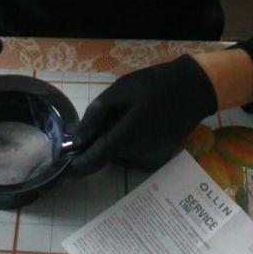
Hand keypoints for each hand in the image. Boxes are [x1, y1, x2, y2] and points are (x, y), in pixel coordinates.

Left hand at [70, 55, 216, 174]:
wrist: (193, 90)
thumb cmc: (154, 86)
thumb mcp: (119, 93)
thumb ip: (95, 118)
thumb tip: (74, 139)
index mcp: (125, 139)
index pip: (91, 163)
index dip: (72, 167)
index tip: (58, 165)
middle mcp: (137, 157)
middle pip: (103, 157)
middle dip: (97, 142)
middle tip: (107, 115)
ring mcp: (149, 161)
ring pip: (117, 156)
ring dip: (113, 141)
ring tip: (126, 115)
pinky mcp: (157, 160)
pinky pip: (131, 155)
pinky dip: (127, 143)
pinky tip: (139, 122)